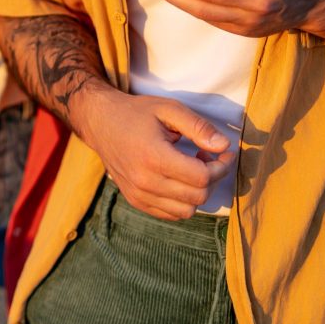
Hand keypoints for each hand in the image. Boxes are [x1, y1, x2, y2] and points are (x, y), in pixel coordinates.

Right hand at [74, 84, 232, 219]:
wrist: (100, 122)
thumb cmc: (136, 113)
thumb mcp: (168, 109)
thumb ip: (198, 127)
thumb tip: (224, 145)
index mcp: (154, 156)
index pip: (202, 177)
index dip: (221, 166)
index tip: (225, 153)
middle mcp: (145, 181)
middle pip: (197, 196)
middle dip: (213, 178)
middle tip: (207, 157)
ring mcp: (138, 194)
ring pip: (187, 210)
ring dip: (198, 192)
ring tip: (192, 169)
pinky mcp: (136, 200)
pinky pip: (171, 214)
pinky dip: (182, 201)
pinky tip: (179, 180)